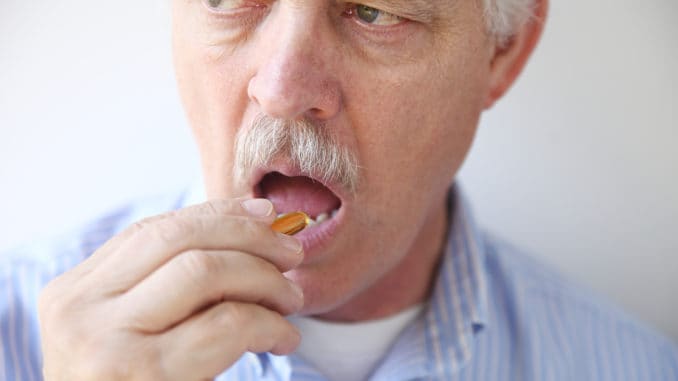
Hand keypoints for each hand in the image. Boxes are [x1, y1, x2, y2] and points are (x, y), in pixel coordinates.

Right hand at [38, 199, 303, 380]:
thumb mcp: (131, 331)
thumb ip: (169, 285)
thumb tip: (255, 224)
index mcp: (72, 293)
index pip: (154, 231)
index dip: (217, 214)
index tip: (265, 214)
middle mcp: (78, 311)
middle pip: (179, 240)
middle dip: (248, 236)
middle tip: (292, 253)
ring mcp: (105, 343)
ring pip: (204, 270)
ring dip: (264, 277)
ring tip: (291, 298)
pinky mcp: (143, 375)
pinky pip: (226, 323)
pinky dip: (268, 323)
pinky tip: (283, 337)